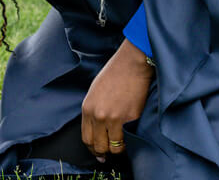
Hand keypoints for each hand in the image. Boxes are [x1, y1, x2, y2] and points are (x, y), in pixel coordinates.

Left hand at [80, 40, 153, 156]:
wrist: (131, 65)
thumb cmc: (114, 75)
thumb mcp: (95, 92)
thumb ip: (93, 111)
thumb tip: (97, 130)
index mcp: (87, 109)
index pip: (86, 138)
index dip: (92, 148)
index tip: (98, 152)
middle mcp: (99, 116)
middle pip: (99, 146)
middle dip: (104, 152)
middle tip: (110, 153)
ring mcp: (115, 118)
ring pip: (114, 147)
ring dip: (118, 149)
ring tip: (122, 145)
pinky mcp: (131, 118)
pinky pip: (129, 136)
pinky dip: (130, 138)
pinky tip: (131, 133)